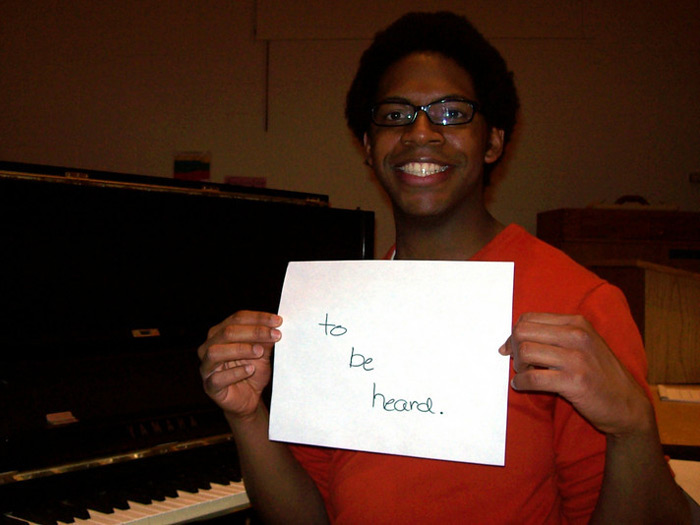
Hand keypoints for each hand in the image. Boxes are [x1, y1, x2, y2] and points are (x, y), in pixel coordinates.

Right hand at [198, 310, 281, 419]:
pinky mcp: (209, 386)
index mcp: (220, 333)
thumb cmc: (252, 371)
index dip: (258, 318)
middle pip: (227, 332)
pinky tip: (250, 370)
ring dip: (241, 349)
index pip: (237, 318)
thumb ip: (265, 340)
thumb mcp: (262, 353)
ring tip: (260, 351)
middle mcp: (209, 346)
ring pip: (216, 352)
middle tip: (275, 335)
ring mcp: (206, 366)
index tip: (278, 321)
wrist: (249, 398)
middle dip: (254, 332)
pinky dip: (235, 372)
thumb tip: (274, 325)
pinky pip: (218, 378)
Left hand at [499, 313, 652, 436]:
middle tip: (519, 363)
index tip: (510, 348)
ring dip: (518, 366)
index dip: (514, 333)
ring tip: (524, 374)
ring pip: (526, 352)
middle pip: (523, 331)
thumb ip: (555, 336)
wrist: (627, 404)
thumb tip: (514, 338)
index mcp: (576, 323)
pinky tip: (522, 386)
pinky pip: (533, 378)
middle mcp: (577, 335)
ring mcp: (577, 358)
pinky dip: (521, 383)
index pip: (529, 318)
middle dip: (513, 348)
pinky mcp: (574, 382)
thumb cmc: (600, 374)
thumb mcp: (583, 344)